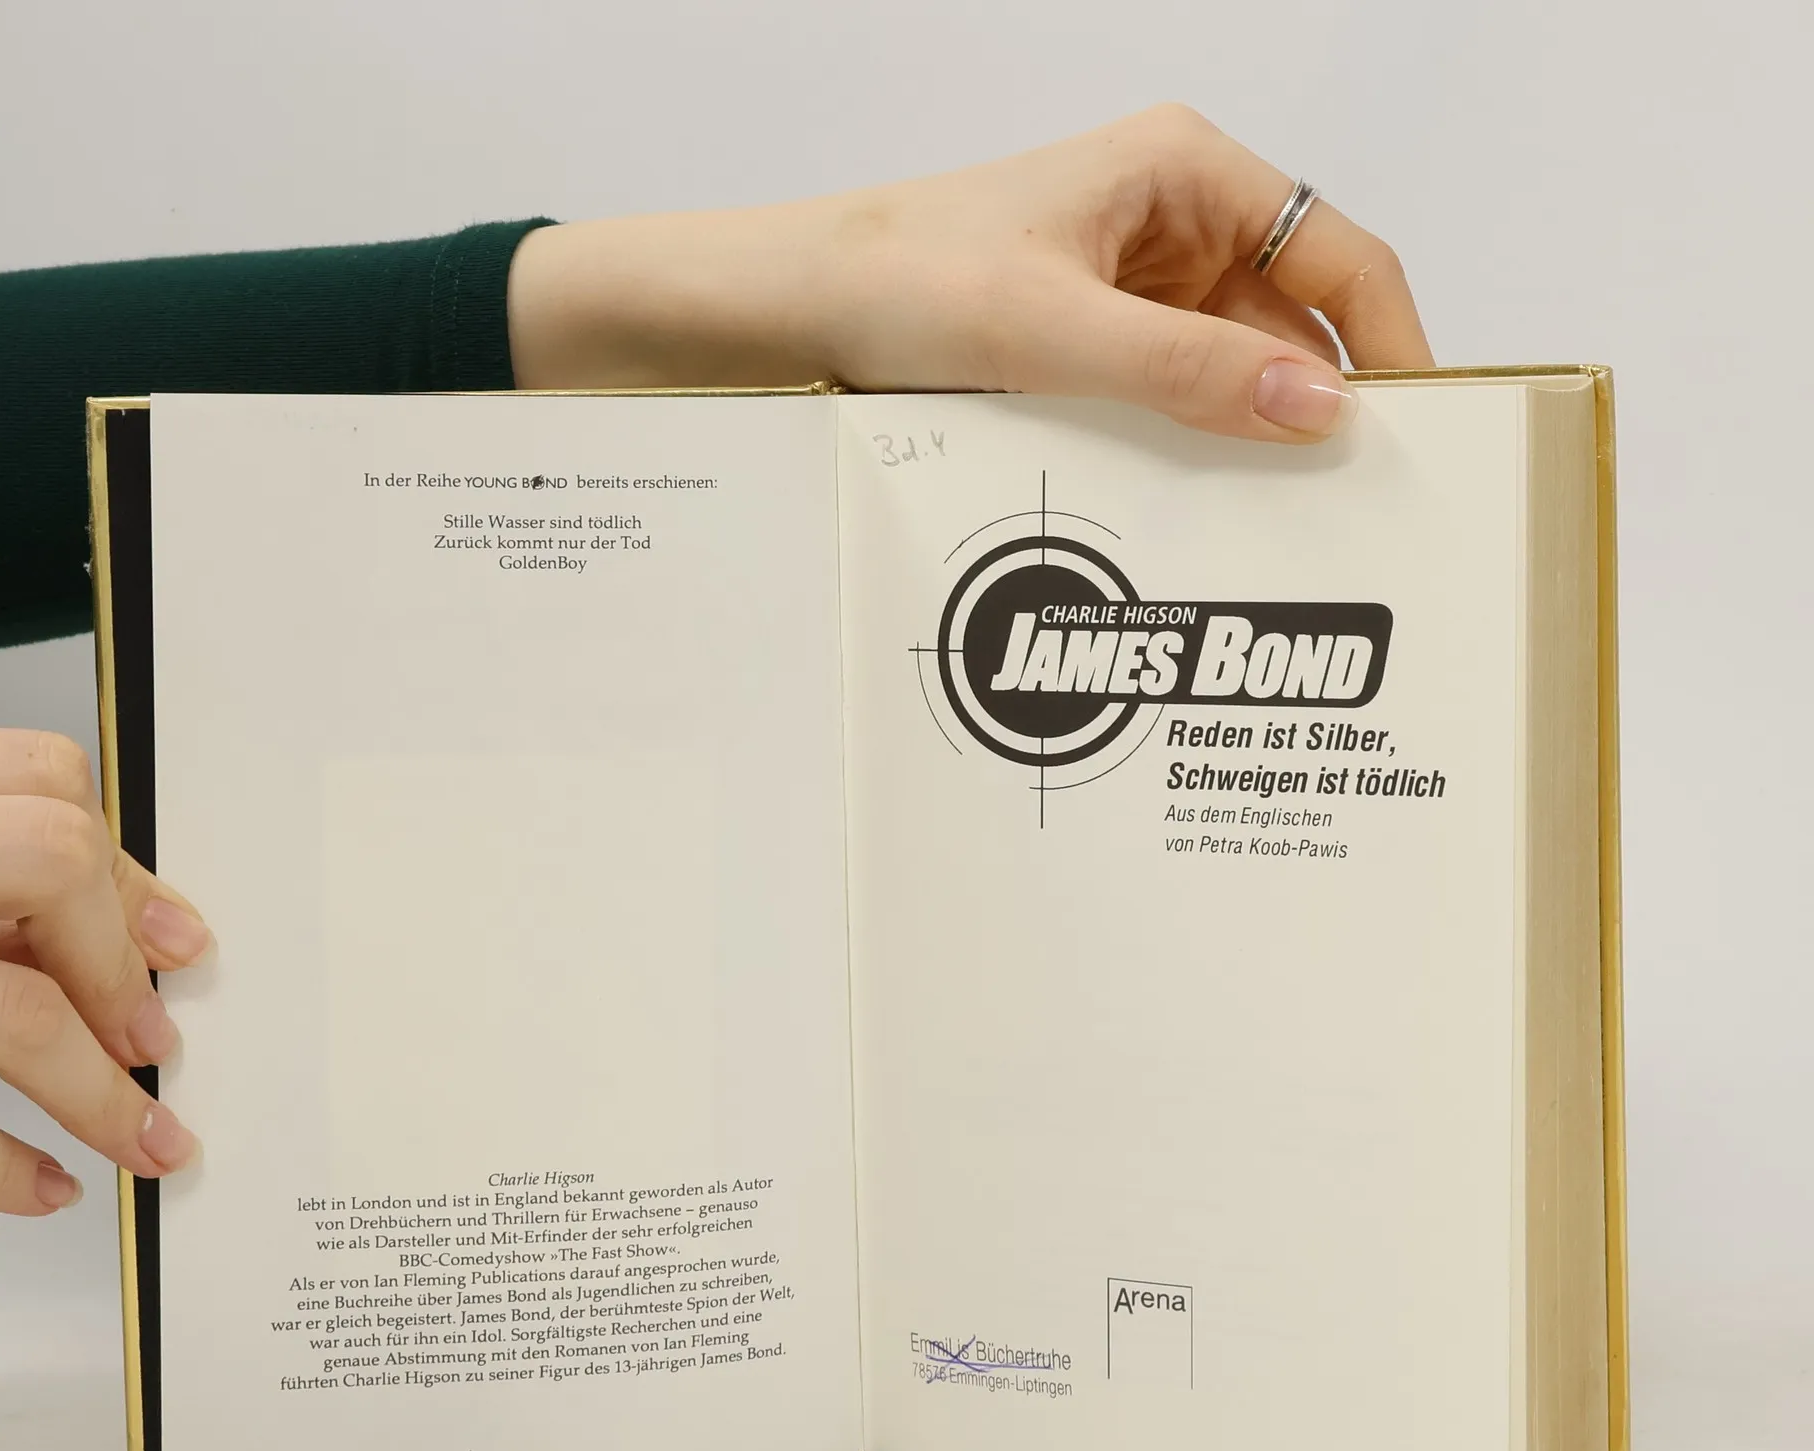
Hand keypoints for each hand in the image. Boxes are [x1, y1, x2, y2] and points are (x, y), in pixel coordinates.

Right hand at [0, 728, 208, 1214]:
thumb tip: (127, 931)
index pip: (37, 780)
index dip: (123, 870)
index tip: (169, 945)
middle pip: (45, 861)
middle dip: (114, 964)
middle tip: (144, 1037)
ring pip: (2, 1010)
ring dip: (97, 1093)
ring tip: (139, 1135)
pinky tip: (38, 1184)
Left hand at [507, 105, 1431, 441]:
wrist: (786, 307)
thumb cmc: (900, 279)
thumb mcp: (1052, 331)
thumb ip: (1187, 372)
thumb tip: (1319, 408)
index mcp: (1186, 172)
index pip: (1338, 256)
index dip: (1390, 345)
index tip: (1421, 434)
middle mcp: (1174, 222)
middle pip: (1296, 319)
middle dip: (1323, 404)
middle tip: (1358, 506)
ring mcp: (1135, 284)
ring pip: (1236, 367)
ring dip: (1253, 435)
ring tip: (1283, 522)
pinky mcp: (1094, 342)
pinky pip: (1175, 395)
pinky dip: (1193, 445)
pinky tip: (1199, 504)